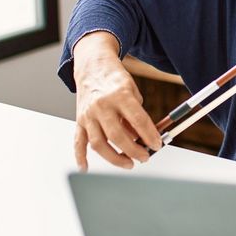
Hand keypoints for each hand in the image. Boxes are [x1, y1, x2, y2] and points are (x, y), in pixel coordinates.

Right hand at [72, 32, 161, 170]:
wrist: (92, 66)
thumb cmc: (115, 79)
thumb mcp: (133, 92)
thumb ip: (138, 115)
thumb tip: (143, 139)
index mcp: (120, 95)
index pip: (138, 120)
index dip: (150, 135)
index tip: (157, 145)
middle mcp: (102, 106)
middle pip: (117, 135)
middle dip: (133, 151)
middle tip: (145, 157)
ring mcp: (88, 114)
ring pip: (98, 143)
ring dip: (114, 158)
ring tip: (128, 163)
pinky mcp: (79, 120)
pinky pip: (78, 142)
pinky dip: (80, 157)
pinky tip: (85, 168)